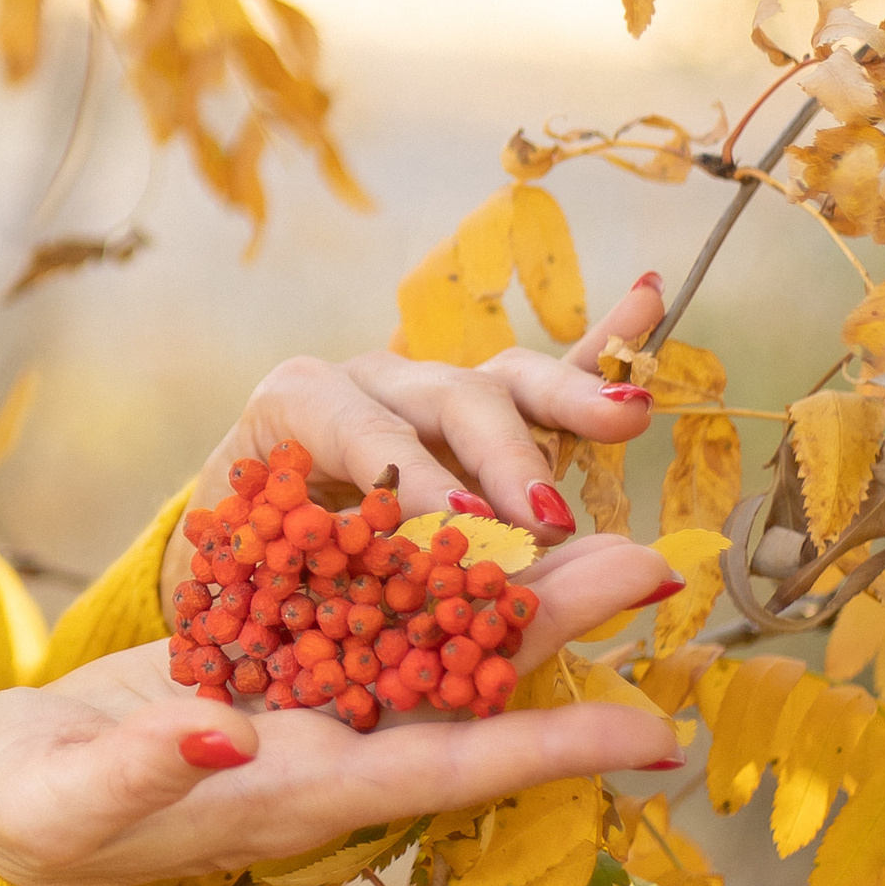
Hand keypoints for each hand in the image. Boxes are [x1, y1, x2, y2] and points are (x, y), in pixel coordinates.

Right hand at [0, 530, 680, 885]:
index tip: (653, 734)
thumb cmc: (27, 813)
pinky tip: (471, 522)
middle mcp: (324, 755)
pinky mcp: (267, 670)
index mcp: (296, 795)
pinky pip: (367, 618)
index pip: (447, 772)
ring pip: (431, 645)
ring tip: (597, 529)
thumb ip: (146, 769)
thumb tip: (220, 734)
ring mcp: (301, 713)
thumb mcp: (70, 796)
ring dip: (513, 592)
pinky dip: (424, 571)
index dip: (551, 751)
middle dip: (559, 633)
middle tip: (652, 567)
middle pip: (468, 693)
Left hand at [166, 271, 665, 604]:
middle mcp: (372, 381)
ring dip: (568, 404)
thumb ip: (296, 559)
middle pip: (447, 397)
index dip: (413, 479)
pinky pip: (550, 375)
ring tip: (625, 420)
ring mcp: (434, 386)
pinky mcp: (485, 408)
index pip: (361, 429)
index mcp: (298, 403)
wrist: (235, 526)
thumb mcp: (241, 557)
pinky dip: (601, 346)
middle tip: (543, 520)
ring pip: (507, 381)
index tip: (463, 529)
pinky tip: (649, 296)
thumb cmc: (235, 554)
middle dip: (499, 456)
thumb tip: (367, 589)